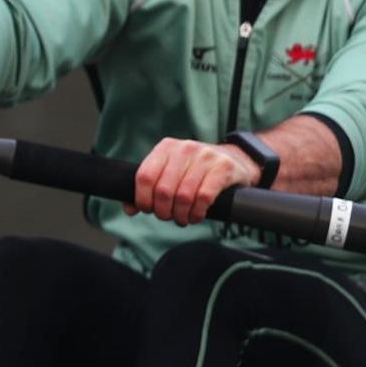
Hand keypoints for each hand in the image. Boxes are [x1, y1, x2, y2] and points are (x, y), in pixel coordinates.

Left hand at [129, 136, 260, 225]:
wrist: (236, 160)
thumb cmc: (195, 171)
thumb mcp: (171, 172)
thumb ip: (149, 187)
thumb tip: (130, 208)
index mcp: (166, 147)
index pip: (144, 176)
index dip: (143, 198)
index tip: (148, 209)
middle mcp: (184, 148)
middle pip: (163, 190)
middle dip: (163, 211)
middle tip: (168, 216)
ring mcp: (205, 156)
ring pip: (183, 196)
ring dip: (180, 215)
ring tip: (182, 218)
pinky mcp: (223, 168)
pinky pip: (203, 198)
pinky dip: (196, 213)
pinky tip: (196, 216)